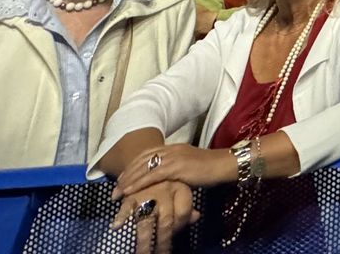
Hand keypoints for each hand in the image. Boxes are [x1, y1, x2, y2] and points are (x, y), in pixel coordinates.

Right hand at [109, 178, 196, 252]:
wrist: (150, 162)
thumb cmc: (168, 182)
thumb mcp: (183, 190)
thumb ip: (187, 207)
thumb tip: (196, 217)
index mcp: (181, 188)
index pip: (183, 214)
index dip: (179, 229)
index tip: (170, 244)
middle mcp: (166, 189)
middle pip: (167, 221)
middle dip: (162, 241)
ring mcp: (148, 190)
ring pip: (147, 220)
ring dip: (143, 239)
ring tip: (139, 252)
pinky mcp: (132, 191)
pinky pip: (127, 205)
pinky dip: (122, 216)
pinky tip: (117, 226)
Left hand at [113, 143, 234, 200]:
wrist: (224, 165)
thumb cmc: (210, 168)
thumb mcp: (189, 166)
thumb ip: (175, 169)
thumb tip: (164, 179)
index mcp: (173, 147)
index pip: (146, 154)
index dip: (132, 166)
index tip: (123, 178)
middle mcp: (171, 149)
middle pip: (141, 160)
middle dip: (126, 174)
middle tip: (115, 188)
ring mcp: (173, 157)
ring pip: (143, 168)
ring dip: (128, 181)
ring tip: (118, 192)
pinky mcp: (176, 167)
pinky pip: (152, 176)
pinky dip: (139, 184)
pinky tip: (130, 191)